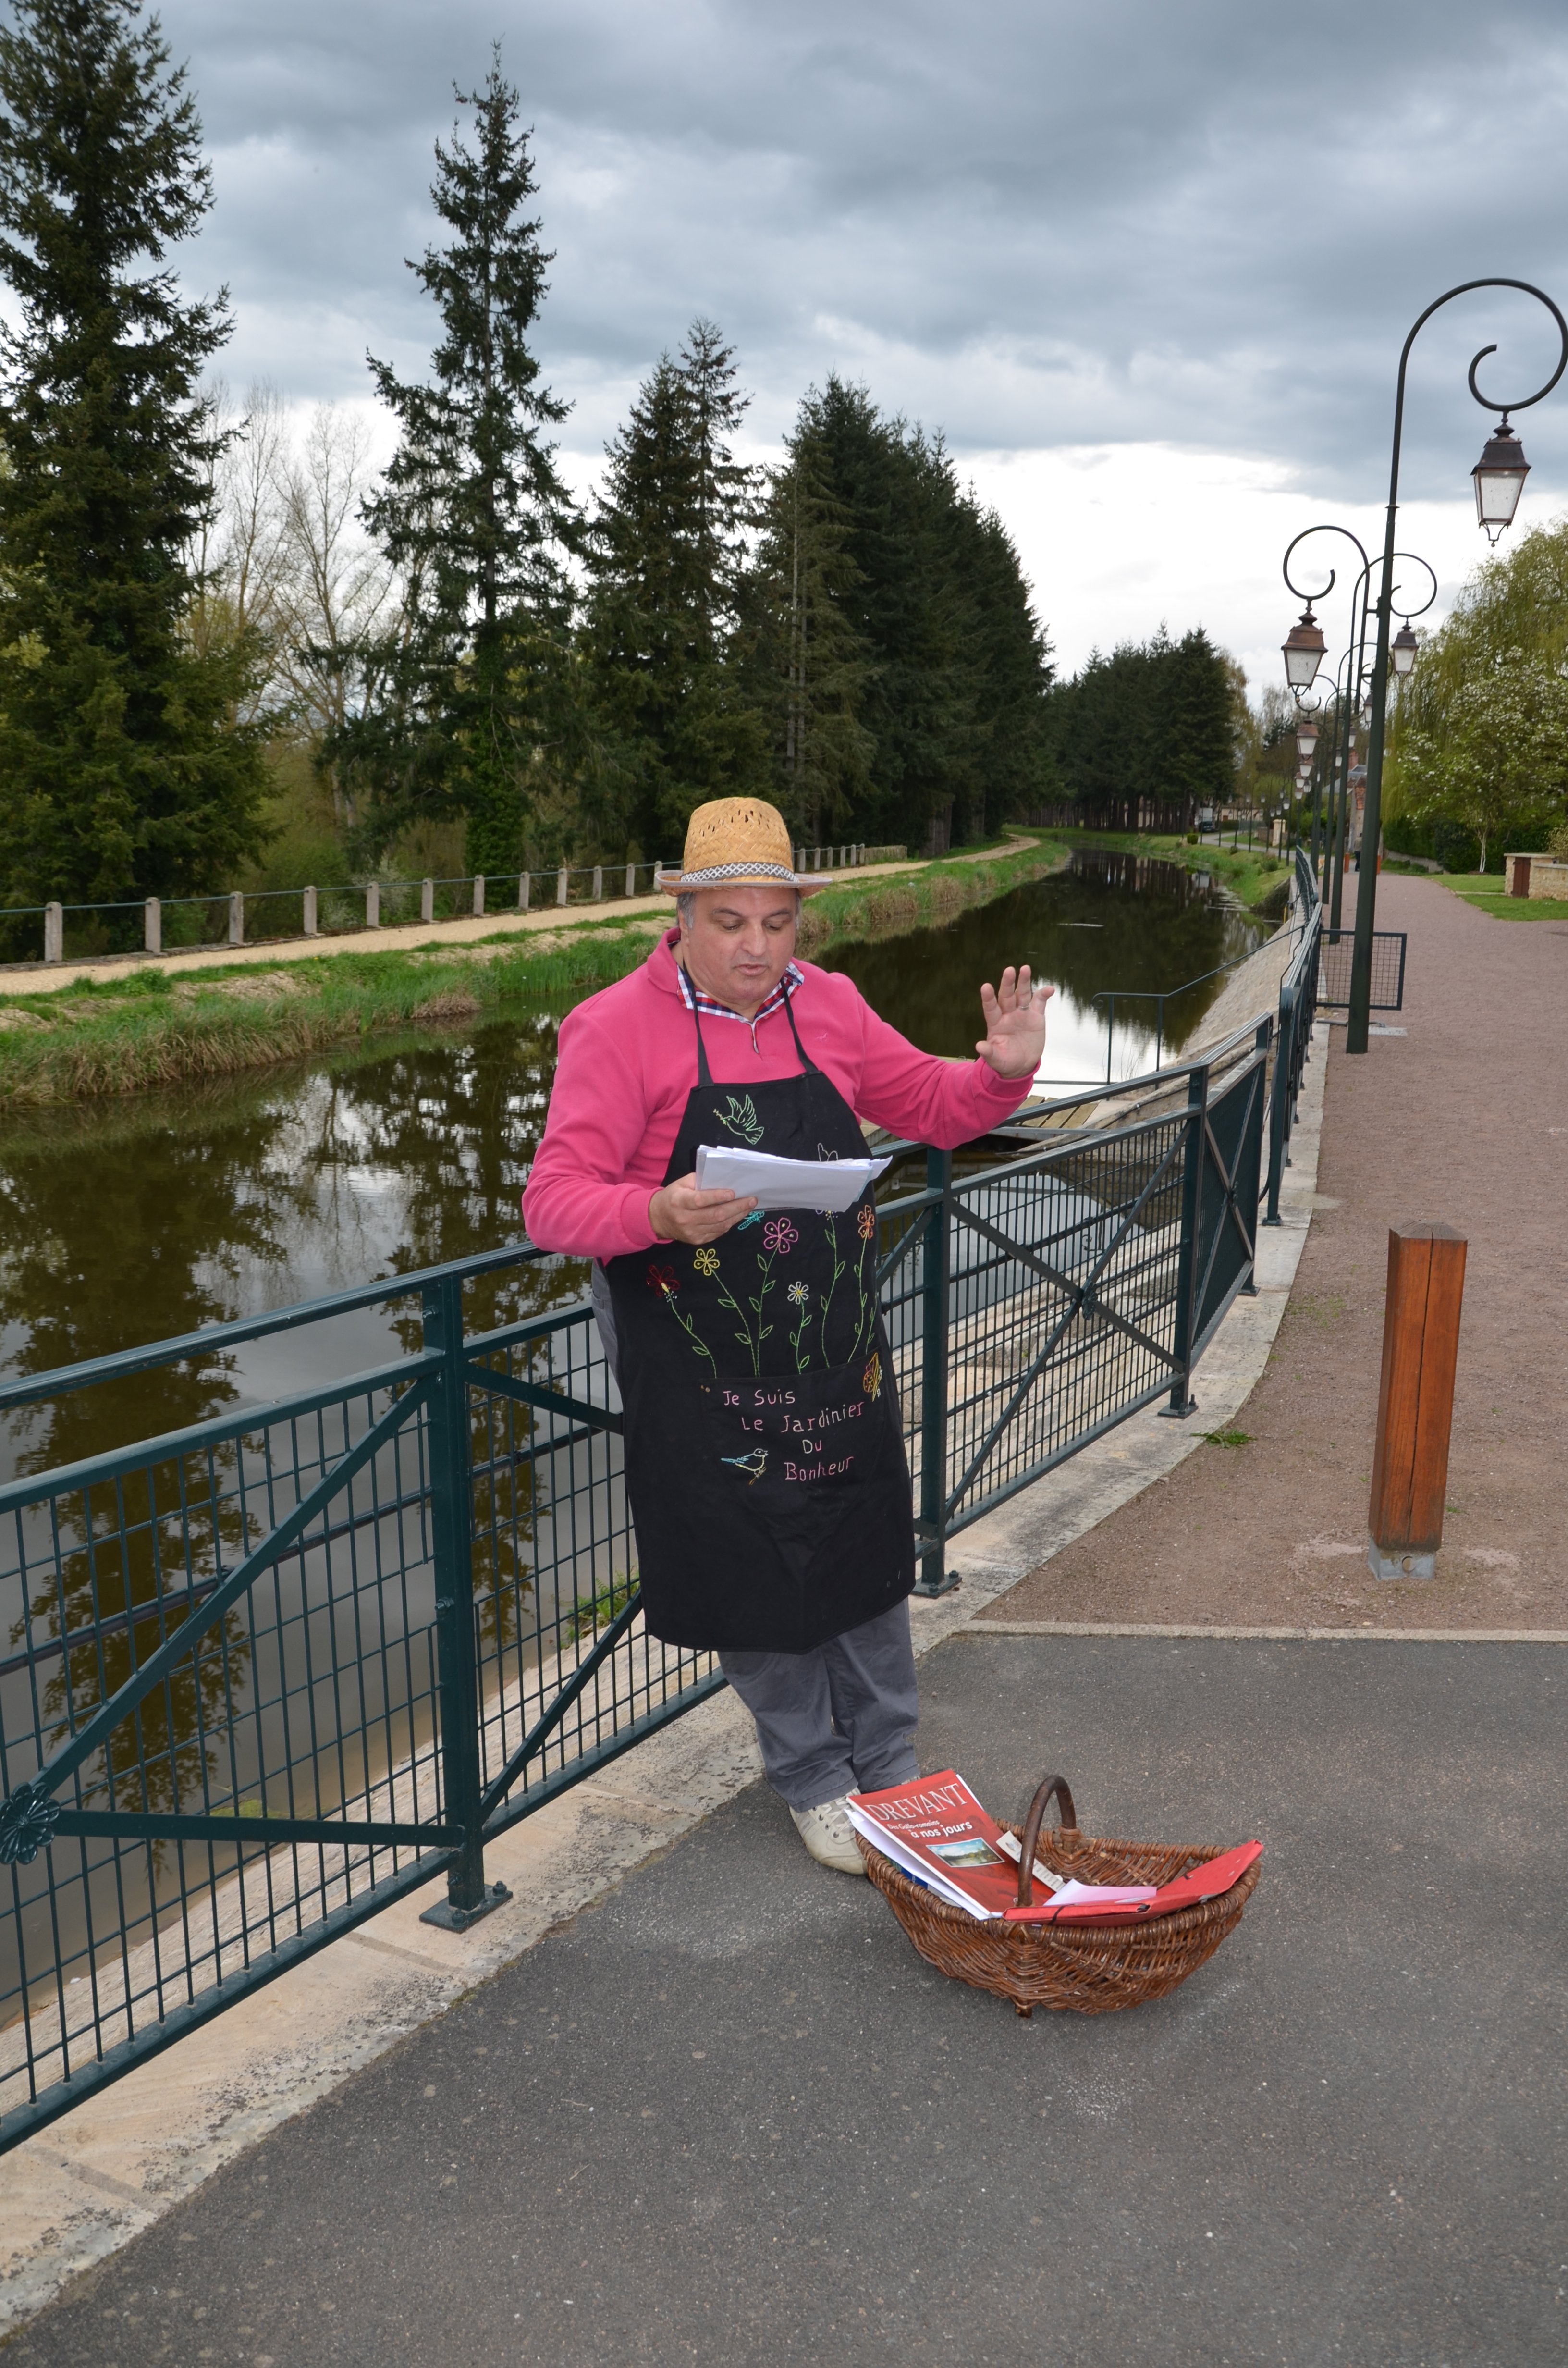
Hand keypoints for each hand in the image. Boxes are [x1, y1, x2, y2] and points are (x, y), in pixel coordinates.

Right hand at [649, 1173, 759, 1244]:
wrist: (658, 1219)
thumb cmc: (673, 1196)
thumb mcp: (682, 1183)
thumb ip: (700, 1180)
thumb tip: (724, 1181)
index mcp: (679, 1201)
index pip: (700, 1200)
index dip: (717, 1197)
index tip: (733, 1193)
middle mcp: (685, 1219)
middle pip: (715, 1215)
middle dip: (737, 1207)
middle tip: (752, 1200)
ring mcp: (691, 1232)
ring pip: (720, 1225)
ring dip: (737, 1216)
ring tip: (749, 1206)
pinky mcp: (697, 1241)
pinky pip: (718, 1233)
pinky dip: (730, 1223)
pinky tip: (737, 1215)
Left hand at [976, 964, 1053, 1079]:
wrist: (1022, 1065)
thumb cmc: (1005, 1061)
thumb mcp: (996, 1059)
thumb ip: (989, 1052)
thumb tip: (979, 1046)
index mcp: (995, 1023)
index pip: (990, 1008)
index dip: (988, 998)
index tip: (986, 987)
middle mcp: (1008, 1014)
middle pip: (1007, 996)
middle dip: (1008, 983)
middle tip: (1009, 970)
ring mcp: (1022, 1013)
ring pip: (1022, 994)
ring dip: (1024, 982)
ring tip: (1025, 968)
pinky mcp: (1036, 1016)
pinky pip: (1040, 1002)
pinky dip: (1044, 994)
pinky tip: (1049, 989)